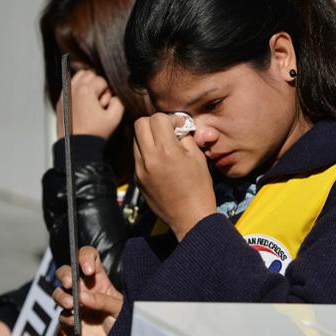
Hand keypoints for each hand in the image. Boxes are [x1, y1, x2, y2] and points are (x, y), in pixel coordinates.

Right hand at [52, 246, 122, 335]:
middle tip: (70, 283)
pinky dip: (66, 316)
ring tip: (72, 305)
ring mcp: (74, 304)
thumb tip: (83, 296)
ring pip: (59, 291)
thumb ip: (104, 301)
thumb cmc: (122, 325)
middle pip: (67, 270)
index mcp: (99, 279)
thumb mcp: (120, 309)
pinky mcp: (68, 320)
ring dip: (62, 296)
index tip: (88, 269)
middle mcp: (84, 289)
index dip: (86, 257)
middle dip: (65, 273)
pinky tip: (75, 320)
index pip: (89, 258)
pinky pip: (60, 315)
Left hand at [56, 70, 124, 139]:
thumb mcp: (114, 118)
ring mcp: (64, 95)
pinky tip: (83, 104)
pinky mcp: (60, 102)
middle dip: (97, 84)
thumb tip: (115, 96)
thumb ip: (119, 102)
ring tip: (92, 100)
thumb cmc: (93, 134)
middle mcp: (72, 89)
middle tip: (100, 100)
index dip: (108, 92)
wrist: (76, 147)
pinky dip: (77, 90)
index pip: (102, 80)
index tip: (106, 104)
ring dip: (87, 84)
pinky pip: (69, 87)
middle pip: (89, 73)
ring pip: (77, 77)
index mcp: (86, 91)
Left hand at [133, 113, 215, 240]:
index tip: (179, 126)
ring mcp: (140, 169)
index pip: (157, 118)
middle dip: (154, 123)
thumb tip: (178, 126)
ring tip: (165, 148)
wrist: (190, 217)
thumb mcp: (198, 158)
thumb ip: (185, 138)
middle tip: (168, 132)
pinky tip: (161, 162)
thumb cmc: (199, 188)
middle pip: (140, 124)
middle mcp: (149, 158)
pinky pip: (138, 157)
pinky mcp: (138, 179)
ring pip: (136, 140)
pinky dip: (147, 153)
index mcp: (166, 150)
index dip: (170, 119)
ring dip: (149, 138)